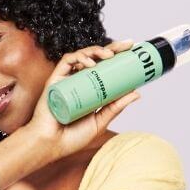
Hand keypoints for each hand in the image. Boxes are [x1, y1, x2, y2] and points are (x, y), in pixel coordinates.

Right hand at [18, 40, 141, 157]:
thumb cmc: (72, 136)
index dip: (118, 57)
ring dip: (96, 50)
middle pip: (96, 58)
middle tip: (127, 44)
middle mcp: (79, 82)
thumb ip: (115, 107)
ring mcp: (67, 80)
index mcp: (90, 90)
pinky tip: (90, 64)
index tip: (133, 51)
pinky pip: (66, 62)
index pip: (105, 69)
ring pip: (82, 56)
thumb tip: (137, 93)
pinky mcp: (55, 80)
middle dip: (112, 48)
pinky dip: (78, 58)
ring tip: (109, 56)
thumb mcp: (100, 121)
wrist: (52, 144)